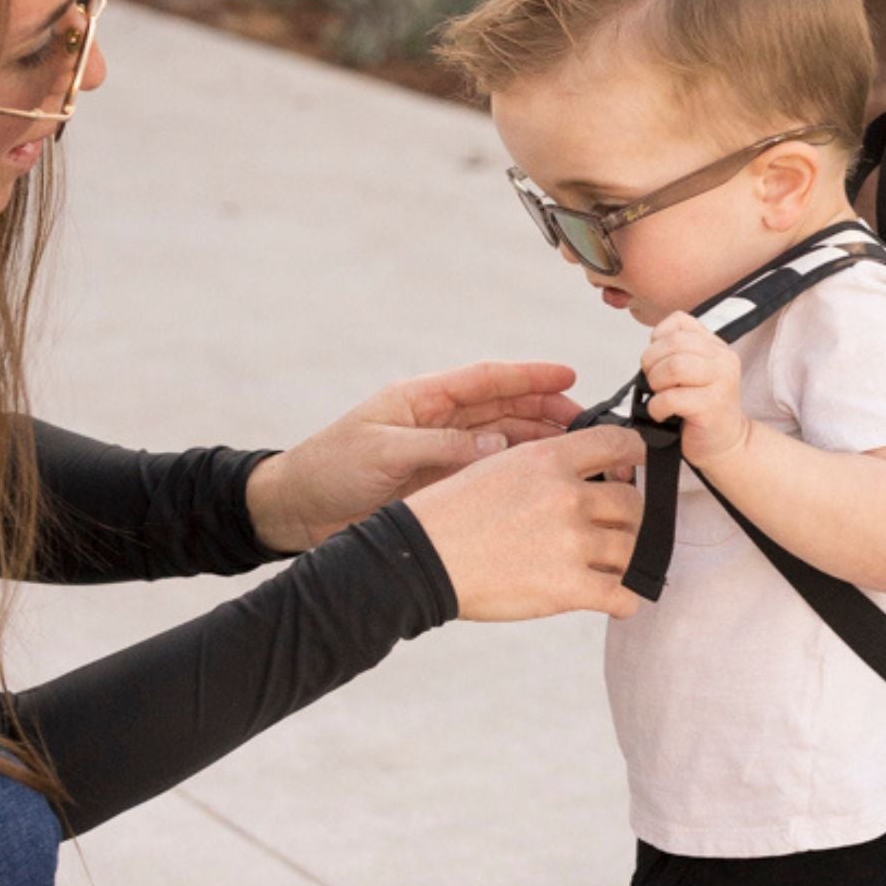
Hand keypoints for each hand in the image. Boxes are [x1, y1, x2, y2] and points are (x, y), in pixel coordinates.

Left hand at [246, 362, 581, 552]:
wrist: (297, 510)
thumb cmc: (329, 468)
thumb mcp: (383, 451)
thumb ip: (441, 447)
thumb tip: (498, 447)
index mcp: (423, 399)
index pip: (486, 379)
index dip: (529, 376)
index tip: (568, 375)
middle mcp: (440, 422)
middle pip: (504, 408)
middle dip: (547, 410)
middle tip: (587, 421)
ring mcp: (443, 454)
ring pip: (503, 441)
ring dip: (539, 443)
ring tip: (578, 451)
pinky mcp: (442, 486)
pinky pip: (489, 475)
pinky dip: (518, 474)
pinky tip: (545, 480)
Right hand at [404, 425, 645, 621]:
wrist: (420, 560)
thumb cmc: (450, 515)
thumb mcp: (497, 467)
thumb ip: (544, 467)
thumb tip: (581, 475)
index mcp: (549, 460)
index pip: (618, 444)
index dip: (636, 458)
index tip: (636, 470)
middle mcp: (567, 496)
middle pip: (633, 502)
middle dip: (630, 518)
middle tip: (618, 530)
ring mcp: (571, 542)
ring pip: (632, 548)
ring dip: (626, 560)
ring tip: (613, 568)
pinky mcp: (568, 587)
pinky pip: (622, 595)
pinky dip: (625, 601)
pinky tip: (617, 601)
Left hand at [641, 313, 748, 467]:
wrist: (726, 444)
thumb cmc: (703, 409)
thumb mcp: (695, 371)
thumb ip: (677, 352)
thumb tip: (650, 349)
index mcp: (716, 346)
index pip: (680, 322)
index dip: (658, 339)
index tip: (657, 360)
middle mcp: (723, 360)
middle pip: (673, 344)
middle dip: (651, 363)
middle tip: (653, 382)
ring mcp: (720, 382)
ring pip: (673, 367)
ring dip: (655, 383)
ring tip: (659, 396)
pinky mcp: (711, 406)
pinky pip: (671, 398)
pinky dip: (657, 407)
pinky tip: (661, 414)